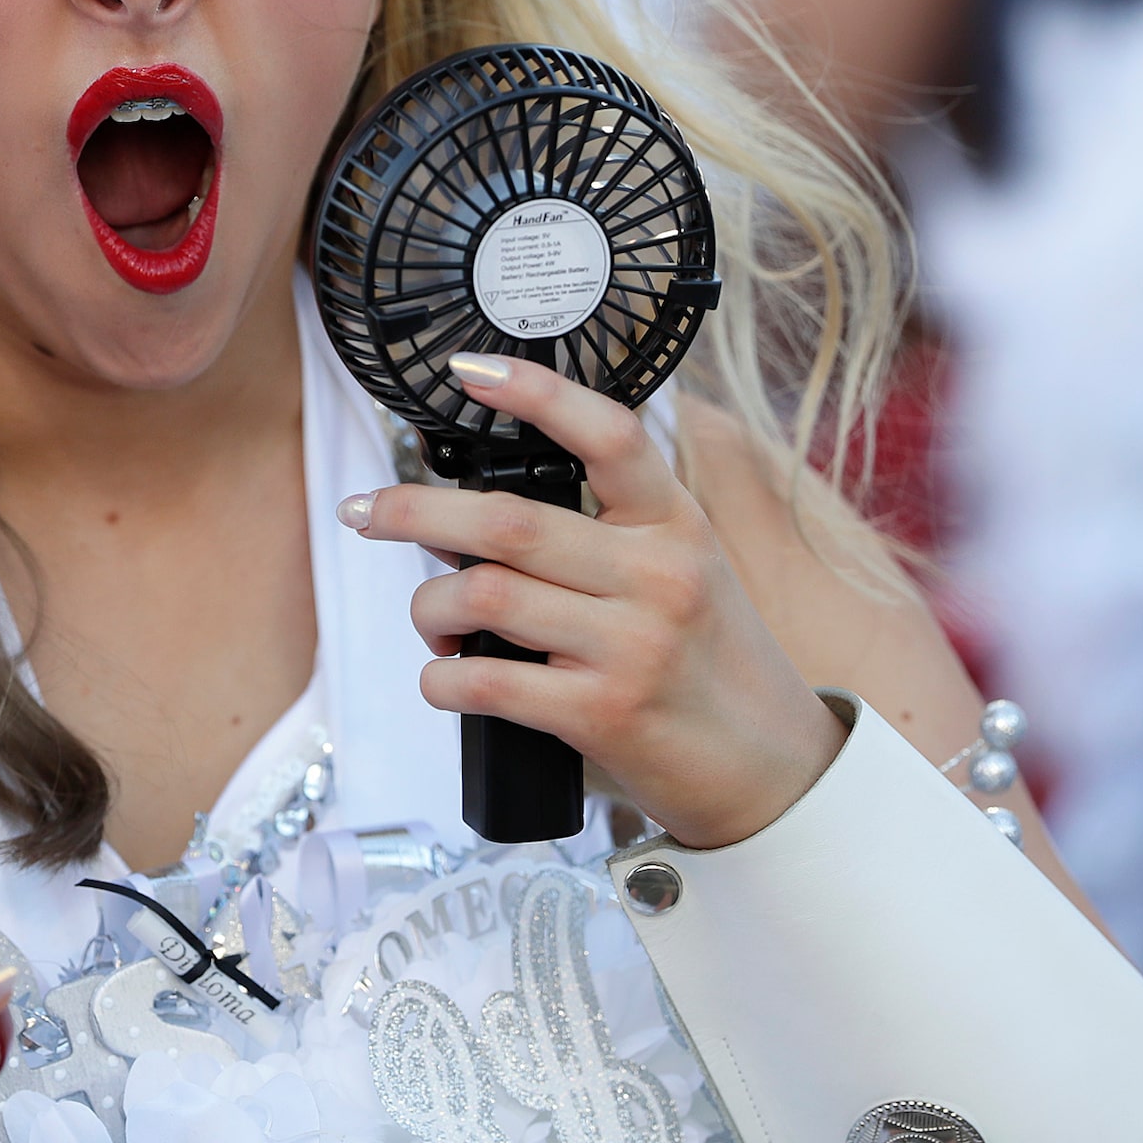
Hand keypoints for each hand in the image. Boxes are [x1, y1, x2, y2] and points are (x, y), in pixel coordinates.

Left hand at [337, 354, 844, 848]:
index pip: (609, 434)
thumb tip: (461, 523)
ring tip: (433, 621)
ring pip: (484, 594)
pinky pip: (486, 680)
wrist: (774, 773)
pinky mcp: (603, 713)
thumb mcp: (683, 577)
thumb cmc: (711, 668)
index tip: (469, 370)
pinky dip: (441, 679)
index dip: (535, 392)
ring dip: (429, 606)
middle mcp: (658, 574)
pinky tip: (445, 680)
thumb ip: (600, 543)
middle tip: (367, 512)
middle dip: (414, 511)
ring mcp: (632, 644)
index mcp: (676, 525)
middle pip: (507, 521)